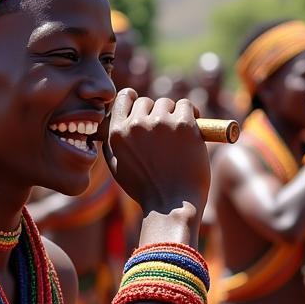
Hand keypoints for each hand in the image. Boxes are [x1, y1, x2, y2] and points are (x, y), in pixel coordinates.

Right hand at [103, 90, 209, 216]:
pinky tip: (193, 129)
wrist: (172, 206)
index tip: (144, 111)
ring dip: (173, 115)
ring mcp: (160, 123)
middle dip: (155, 114)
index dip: (134, 101)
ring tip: (178, 136)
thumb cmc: (145, 190)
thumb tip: (111, 122)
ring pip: (167, 104)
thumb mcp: (117, 168)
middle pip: (146, 102)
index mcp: (117, 133)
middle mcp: (136, 125)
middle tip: (164, 134)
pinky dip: (192, 114)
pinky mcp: (183, 125)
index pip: (124, 97)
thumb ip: (112, 143)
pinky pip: (187, 105)